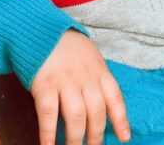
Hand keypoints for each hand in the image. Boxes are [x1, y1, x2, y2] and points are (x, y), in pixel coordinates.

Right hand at [30, 29, 130, 144]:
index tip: (124, 137)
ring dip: (75, 138)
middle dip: (96, 136)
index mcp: (99, 70)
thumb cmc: (65, 47)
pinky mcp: (44, 84)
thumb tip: (104, 105)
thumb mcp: (89, 56)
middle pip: (96, 112)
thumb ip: (97, 78)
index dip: (120, 119)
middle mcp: (85, 77)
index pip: (115, 98)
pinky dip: (49, 132)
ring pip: (76, 116)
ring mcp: (64, 80)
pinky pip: (48, 112)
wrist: (39, 28)